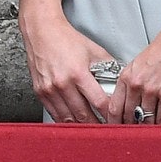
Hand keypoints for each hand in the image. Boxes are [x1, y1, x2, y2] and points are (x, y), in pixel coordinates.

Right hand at [16, 7, 113, 123]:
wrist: (41, 31)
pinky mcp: (40, 91)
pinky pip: (54, 113)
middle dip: (98, 125)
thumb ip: (109, 67)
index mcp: (78, 73)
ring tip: (92, 129)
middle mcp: (62, 83)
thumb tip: (120, 82)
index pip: (99, 102)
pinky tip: (74, 122)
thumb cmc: (66, 39)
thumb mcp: (94, 50)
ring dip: (81, 126)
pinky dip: (65, 120)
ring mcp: (49, 89)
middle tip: (107, 130)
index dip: (111, 115)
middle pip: (84, 115)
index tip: (117, 120)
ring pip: (68, 118)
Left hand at [106, 20, 160, 126]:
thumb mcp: (137, 64)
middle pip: (127, 114)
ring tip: (146, 135)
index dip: (113, 120)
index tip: (114, 127)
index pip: (114, 105)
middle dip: (128, 127)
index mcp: (126, 76)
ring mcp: (151, 89)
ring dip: (146, 128)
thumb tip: (128, 98)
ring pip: (145, 117)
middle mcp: (136, 84)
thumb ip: (131, 81)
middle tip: (129, 136)